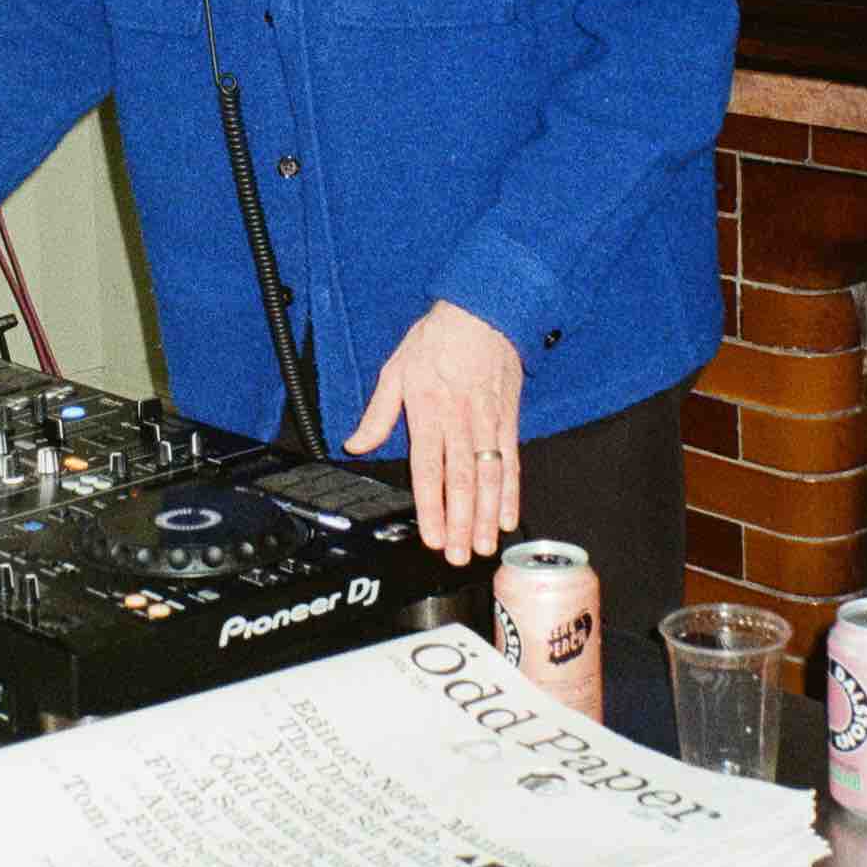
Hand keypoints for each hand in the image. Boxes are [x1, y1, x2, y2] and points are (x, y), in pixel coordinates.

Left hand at [344, 299, 522, 565]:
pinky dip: (510, 491)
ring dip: (487, 515)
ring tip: (485, 545)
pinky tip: (508, 516)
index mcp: (428, 413)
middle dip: (462, 523)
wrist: (483, 312)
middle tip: (461, 555)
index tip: (434, 536)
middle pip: (460, 482)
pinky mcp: (508, 421)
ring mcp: (487, 424)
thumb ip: (377, 413)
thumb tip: (355, 444)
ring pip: (488, 477)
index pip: (428, 470)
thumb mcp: (395, 370)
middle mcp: (459, 423)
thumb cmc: (437, 339)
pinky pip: (510, 461)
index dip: (432, 506)